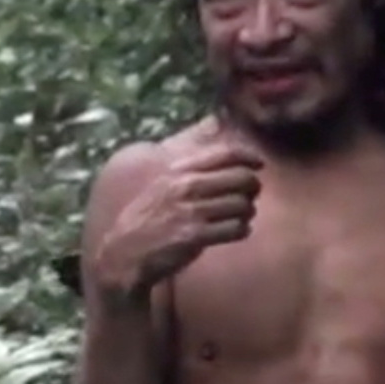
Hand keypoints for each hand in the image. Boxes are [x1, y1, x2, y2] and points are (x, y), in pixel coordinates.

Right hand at [94, 141, 262, 300]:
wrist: (125, 253)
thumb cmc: (150, 216)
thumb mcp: (164, 182)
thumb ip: (191, 163)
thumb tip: (217, 130)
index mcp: (180, 170)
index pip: (226, 153)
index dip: (250, 157)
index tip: (259, 164)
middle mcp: (187, 186)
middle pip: (243, 178)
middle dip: (253, 187)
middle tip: (249, 195)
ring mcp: (192, 211)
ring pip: (243, 204)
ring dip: (248, 211)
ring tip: (240, 216)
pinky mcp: (196, 236)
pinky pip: (237, 228)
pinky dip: (241, 230)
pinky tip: (235, 231)